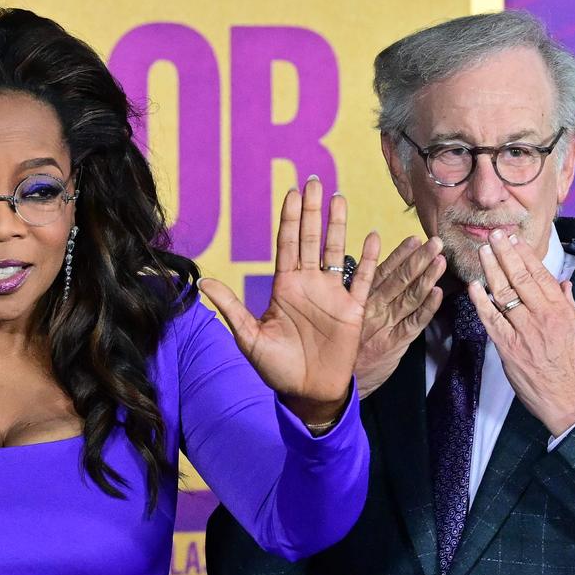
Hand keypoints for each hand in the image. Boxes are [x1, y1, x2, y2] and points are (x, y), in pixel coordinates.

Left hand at [200, 178, 378, 423]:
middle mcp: (309, 284)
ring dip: (338, 225)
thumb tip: (202, 284)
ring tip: (339, 197)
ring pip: (336, 251)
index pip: (287, 244)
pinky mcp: (352, 310)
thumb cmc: (276, 367)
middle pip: (311, 239)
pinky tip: (372, 236)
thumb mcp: (249, 337)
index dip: (289, 218)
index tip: (291, 192)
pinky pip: (362, 279)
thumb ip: (230, 308)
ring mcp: (332, 294)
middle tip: (314, 181)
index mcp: (285, 286)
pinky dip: (368, 259)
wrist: (306, 393)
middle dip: (312, 211)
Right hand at [355, 235, 444, 397]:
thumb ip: (356, 296)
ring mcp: (386, 326)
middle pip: (399, 280)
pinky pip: (414, 323)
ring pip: (409, 297)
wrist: (336, 382)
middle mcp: (373, 309)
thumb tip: (368, 273)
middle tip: (436, 242)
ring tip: (441, 260)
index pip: (382, 272)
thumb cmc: (339, 346)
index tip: (414, 239)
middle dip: (419, 259)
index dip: (399, 255)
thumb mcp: (341, 316)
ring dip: (427, 278)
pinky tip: (438, 293)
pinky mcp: (395, 344)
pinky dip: (427, 308)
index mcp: (359, 300)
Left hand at [467, 230, 574, 435]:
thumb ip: (568, 305)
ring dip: (491, 270)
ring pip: (504, 294)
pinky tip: (473, 286)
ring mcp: (524, 331)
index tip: (514, 240)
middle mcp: (543, 316)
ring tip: (481, 252)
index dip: (525, 255)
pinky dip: (481, 301)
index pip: (541, 275)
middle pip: (521, 278)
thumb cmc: (572, 366)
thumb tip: (564, 283)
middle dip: (505, 254)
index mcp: (561, 311)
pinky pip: (491, 319)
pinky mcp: (508, 347)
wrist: (567, 399)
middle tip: (493, 235)